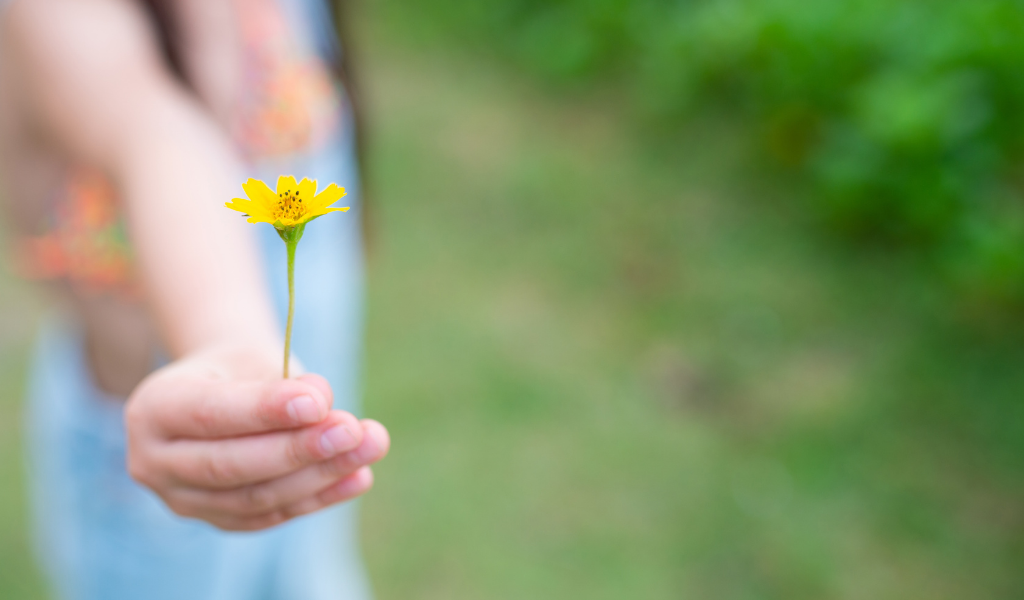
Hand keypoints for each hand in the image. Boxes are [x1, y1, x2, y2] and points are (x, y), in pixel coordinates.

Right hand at [124, 344, 389, 530]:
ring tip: (370, 446)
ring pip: (257, 497)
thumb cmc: (239, 368)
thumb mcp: (256, 356)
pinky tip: (360, 476)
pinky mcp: (218, 521)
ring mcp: (182, 500)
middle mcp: (154, 462)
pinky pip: (273, 514)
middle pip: (231, 465)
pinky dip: (321, 497)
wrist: (221, 391)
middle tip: (354, 429)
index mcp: (153, 408)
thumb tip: (322, 404)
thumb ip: (284, 381)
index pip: (210, 414)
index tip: (318, 402)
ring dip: (321, 475)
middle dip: (299, 449)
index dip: (266, 411)